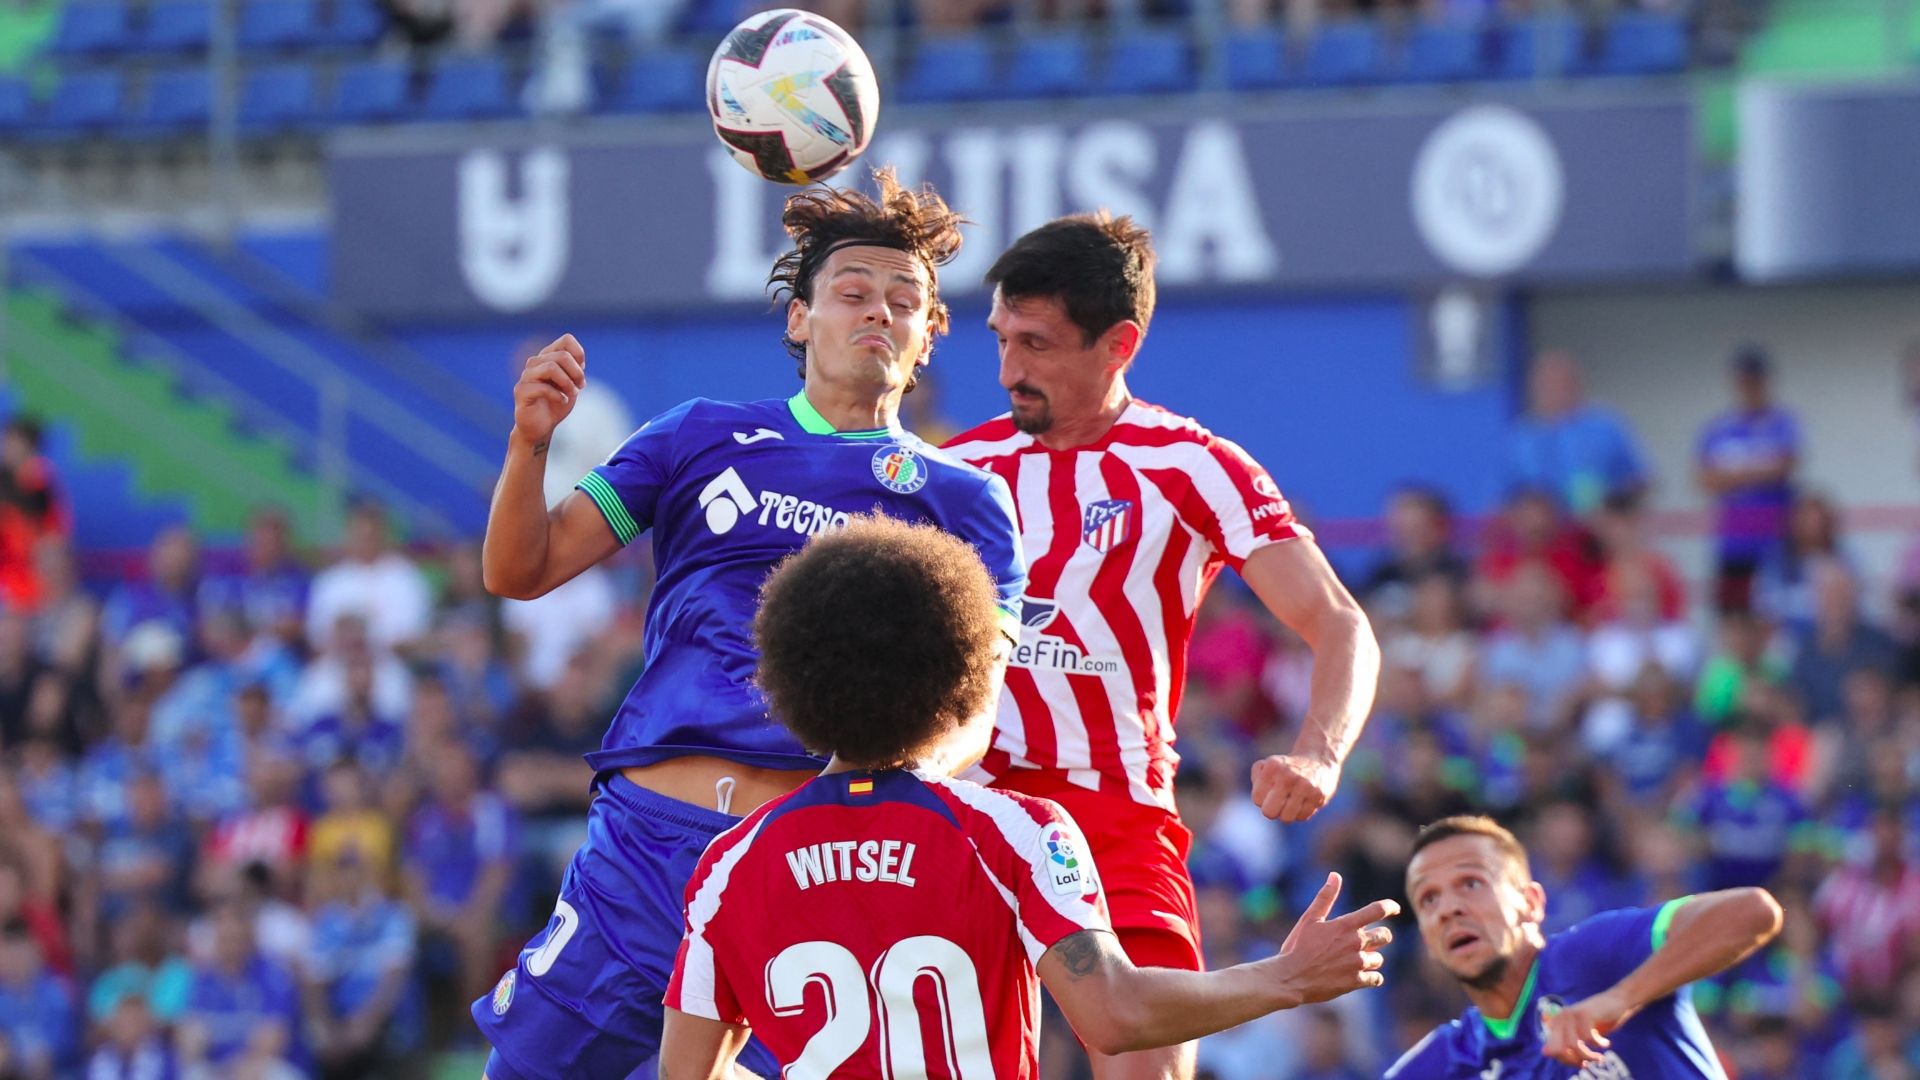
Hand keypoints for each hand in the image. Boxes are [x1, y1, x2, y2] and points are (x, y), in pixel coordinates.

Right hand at [513, 334, 586, 445]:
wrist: (541, 427)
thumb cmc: (556, 403)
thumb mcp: (571, 384)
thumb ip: (575, 369)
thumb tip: (579, 359)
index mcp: (547, 357)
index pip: (566, 340)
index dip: (579, 354)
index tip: (582, 371)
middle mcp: (535, 363)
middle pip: (562, 356)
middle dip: (576, 372)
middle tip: (580, 386)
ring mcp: (526, 376)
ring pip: (550, 367)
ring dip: (567, 382)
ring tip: (572, 394)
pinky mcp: (521, 391)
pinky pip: (542, 387)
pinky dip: (557, 395)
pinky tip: (562, 401)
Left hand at [1251, 753, 1340, 821]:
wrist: (1319, 759)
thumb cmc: (1286, 767)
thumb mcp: (1268, 764)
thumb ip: (1257, 778)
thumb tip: (1259, 797)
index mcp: (1273, 767)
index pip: (1257, 799)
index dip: (1261, 799)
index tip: (1269, 793)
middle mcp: (1288, 776)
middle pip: (1269, 812)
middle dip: (1272, 810)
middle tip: (1278, 802)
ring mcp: (1305, 786)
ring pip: (1286, 818)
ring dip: (1287, 813)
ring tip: (1291, 802)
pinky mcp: (1318, 796)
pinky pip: (1302, 817)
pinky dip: (1300, 813)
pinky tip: (1303, 802)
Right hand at [1272, 872, 1397, 1004]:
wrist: (1291, 978)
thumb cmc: (1297, 947)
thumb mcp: (1309, 919)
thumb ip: (1325, 897)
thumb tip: (1335, 875)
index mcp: (1346, 925)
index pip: (1377, 911)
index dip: (1390, 907)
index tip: (1395, 908)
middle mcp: (1356, 943)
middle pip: (1385, 936)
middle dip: (1381, 935)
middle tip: (1372, 939)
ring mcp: (1357, 964)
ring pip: (1379, 958)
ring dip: (1372, 957)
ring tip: (1356, 959)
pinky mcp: (1355, 982)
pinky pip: (1376, 979)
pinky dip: (1372, 977)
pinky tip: (1361, 976)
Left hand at [1541, 989, 1630, 1066]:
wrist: (1617, 1001)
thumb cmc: (1598, 1021)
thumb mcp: (1580, 1035)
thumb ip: (1564, 1044)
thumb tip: (1543, 1053)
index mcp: (1556, 1023)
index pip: (1552, 1050)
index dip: (1567, 1060)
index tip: (1582, 1064)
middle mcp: (1560, 1018)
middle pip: (1560, 1049)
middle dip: (1575, 1060)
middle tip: (1588, 1063)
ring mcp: (1571, 1015)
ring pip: (1574, 1045)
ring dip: (1589, 1056)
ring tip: (1600, 1057)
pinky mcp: (1584, 1014)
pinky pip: (1588, 1038)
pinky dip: (1598, 1044)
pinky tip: (1605, 1043)